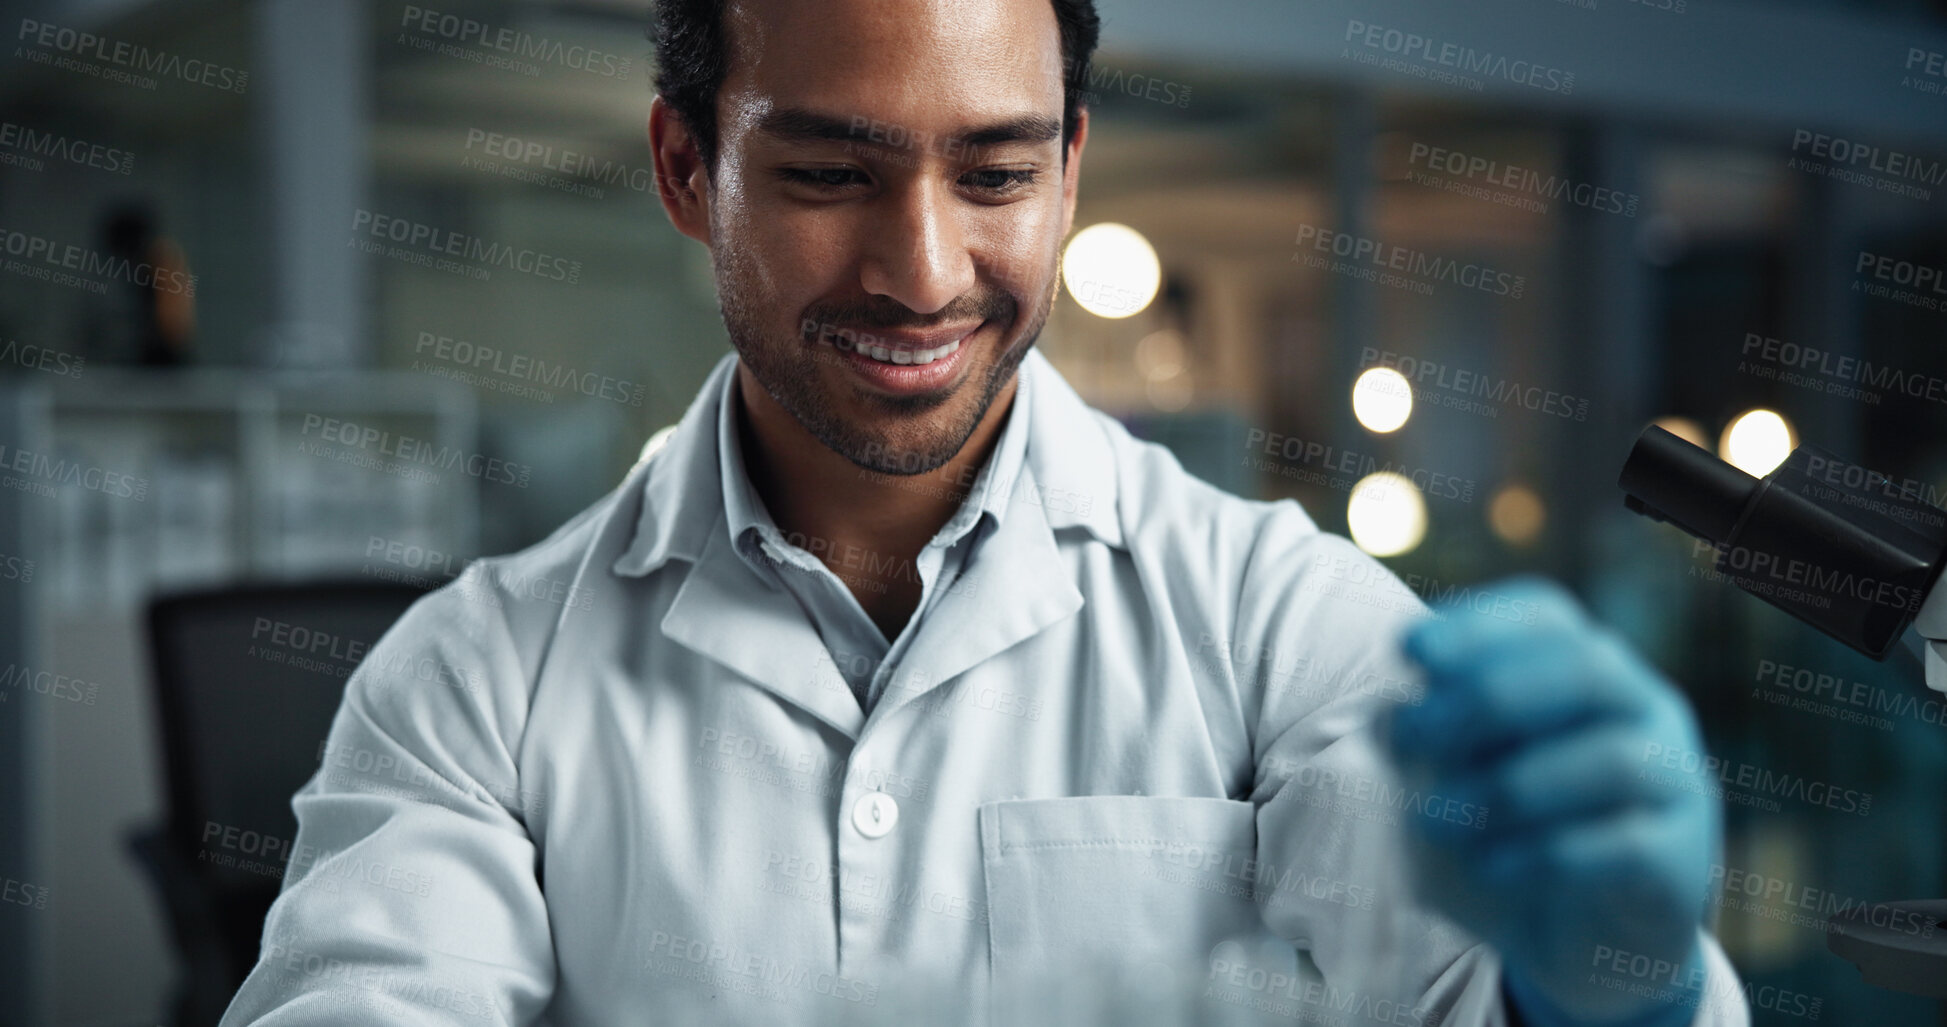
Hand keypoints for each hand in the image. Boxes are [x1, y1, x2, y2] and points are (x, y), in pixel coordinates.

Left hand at [1384, 577, 1717, 1026]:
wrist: (1577, 945)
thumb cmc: (1507, 837)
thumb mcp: (1452, 782)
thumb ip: (1430, 744)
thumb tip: (1390, 718)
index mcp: (1589, 672)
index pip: (1548, 617)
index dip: (1481, 624)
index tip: (1410, 652)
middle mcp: (1645, 713)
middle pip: (1585, 670)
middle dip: (1487, 698)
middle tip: (1410, 739)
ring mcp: (1675, 785)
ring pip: (1613, 759)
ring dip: (1508, 788)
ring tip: (1433, 822)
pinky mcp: (1680, 864)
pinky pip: (1627, 844)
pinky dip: (1547, 851)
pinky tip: (1491, 867)